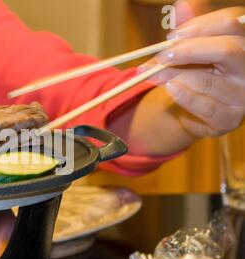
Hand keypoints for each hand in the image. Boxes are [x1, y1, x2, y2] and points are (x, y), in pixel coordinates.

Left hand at [140, 4, 244, 137]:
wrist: (191, 108)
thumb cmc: (195, 70)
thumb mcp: (190, 45)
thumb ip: (189, 25)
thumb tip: (182, 4)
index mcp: (243, 41)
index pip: (232, 23)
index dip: (200, 26)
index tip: (173, 35)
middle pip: (228, 49)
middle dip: (189, 51)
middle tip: (162, 55)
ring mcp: (242, 95)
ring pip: (210, 81)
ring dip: (175, 76)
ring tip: (152, 74)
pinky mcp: (229, 118)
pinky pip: (206, 107)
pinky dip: (184, 97)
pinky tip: (169, 89)